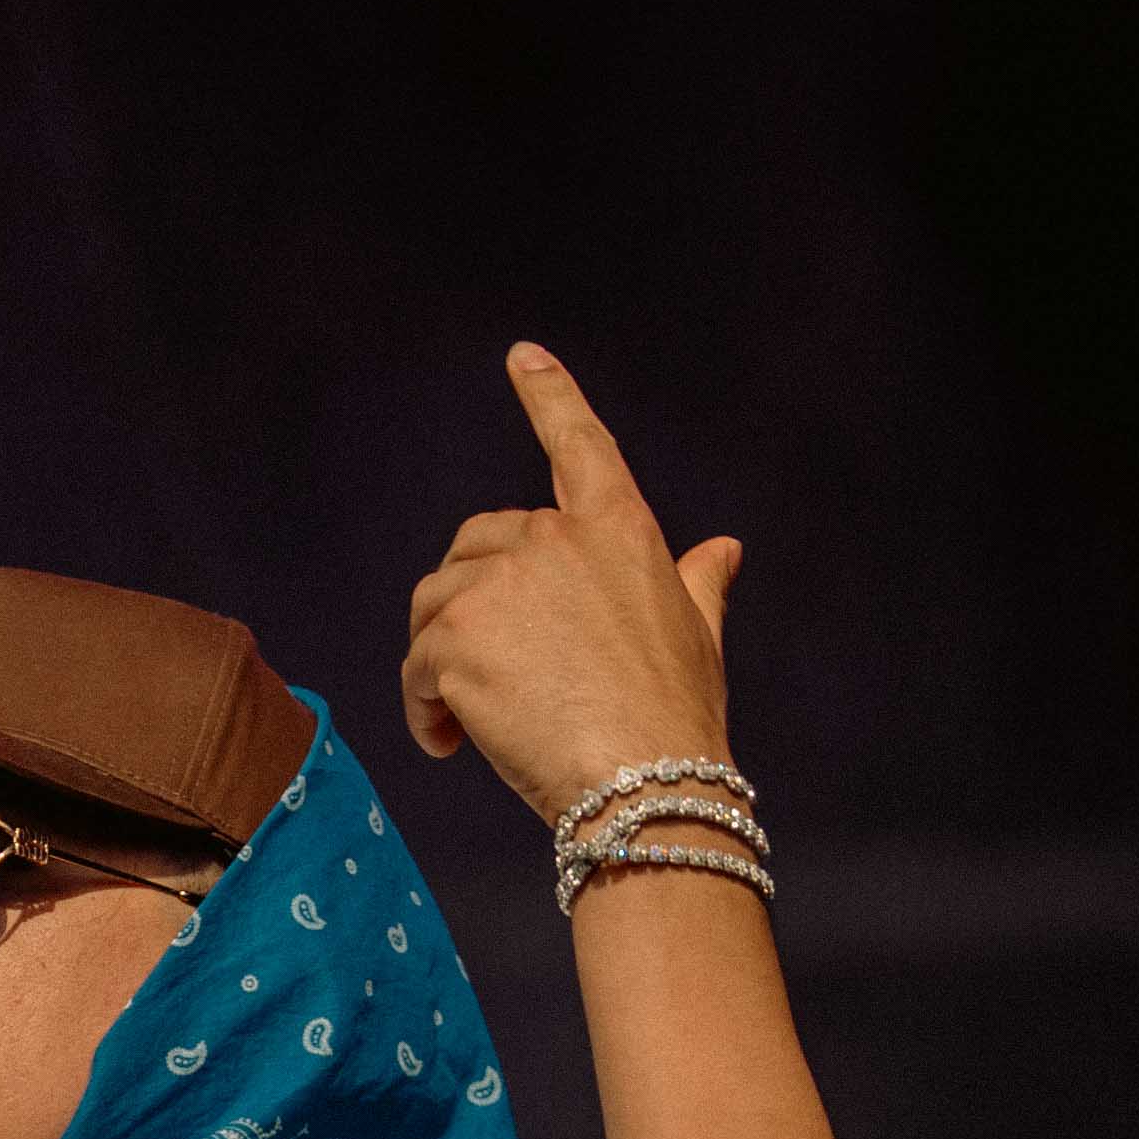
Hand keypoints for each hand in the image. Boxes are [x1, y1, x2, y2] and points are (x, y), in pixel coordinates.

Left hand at [401, 345, 741, 831]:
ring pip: (436, 604)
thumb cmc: (676, 718)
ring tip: (465, 723)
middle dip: (470, 605)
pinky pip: (415, 664)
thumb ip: (698, 583)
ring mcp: (501, 582)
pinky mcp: (457, 636)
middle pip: (476, 546)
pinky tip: (449, 744)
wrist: (646, 782)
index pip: (578, 443)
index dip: (550, 396)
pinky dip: (422, 707)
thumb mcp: (698, 635)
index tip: (522, 356)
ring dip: (438, 660)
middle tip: (486, 678)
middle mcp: (555, 537)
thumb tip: (723, 551)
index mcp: (616, 527)